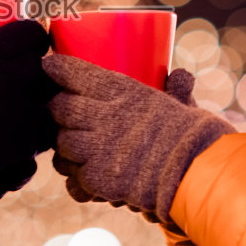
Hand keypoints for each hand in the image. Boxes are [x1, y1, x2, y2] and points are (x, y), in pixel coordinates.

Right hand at [0, 21, 55, 207]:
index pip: (28, 35)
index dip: (33, 37)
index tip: (28, 42)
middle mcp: (8, 82)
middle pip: (44, 69)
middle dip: (39, 72)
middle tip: (25, 79)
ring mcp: (18, 116)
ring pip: (48, 105)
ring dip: (40, 109)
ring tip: (24, 115)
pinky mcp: (20, 149)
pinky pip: (40, 140)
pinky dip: (33, 142)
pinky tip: (19, 145)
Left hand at [43, 55, 234, 224]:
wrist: (197, 173)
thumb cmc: (193, 134)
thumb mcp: (181, 104)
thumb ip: (175, 90)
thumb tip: (182, 75)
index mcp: (123, 90)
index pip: (74, 73)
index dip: (56, 68)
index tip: (48, 66)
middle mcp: (104, 116)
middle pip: (59, 108)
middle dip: (56, 109)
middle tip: (61, 112)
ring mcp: (98, 149)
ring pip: (61, 144)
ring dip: (65, 145)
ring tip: (75, 147)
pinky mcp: (97, 179)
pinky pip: (71, 177)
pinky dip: (75, 177)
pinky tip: (85, 174)